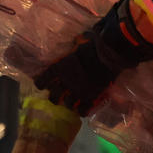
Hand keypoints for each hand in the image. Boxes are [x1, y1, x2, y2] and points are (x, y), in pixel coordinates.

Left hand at [33, 2, 152, 115]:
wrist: (110, 52)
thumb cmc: (94, 44)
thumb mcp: (79, 41)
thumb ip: (74, 46)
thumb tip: (75, 42)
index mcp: (58, 68)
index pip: (41, 81)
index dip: (42, 84)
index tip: (44, 84)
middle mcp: (65, 82)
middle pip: (53, 97)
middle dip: (55, 97)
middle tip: (59, 95)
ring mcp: (78, 91)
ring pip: (67, 105)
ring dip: (68, 104)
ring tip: (72, 102)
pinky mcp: (91, 96)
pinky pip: (82, 110)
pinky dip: (82, 110)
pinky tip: (83, 108)